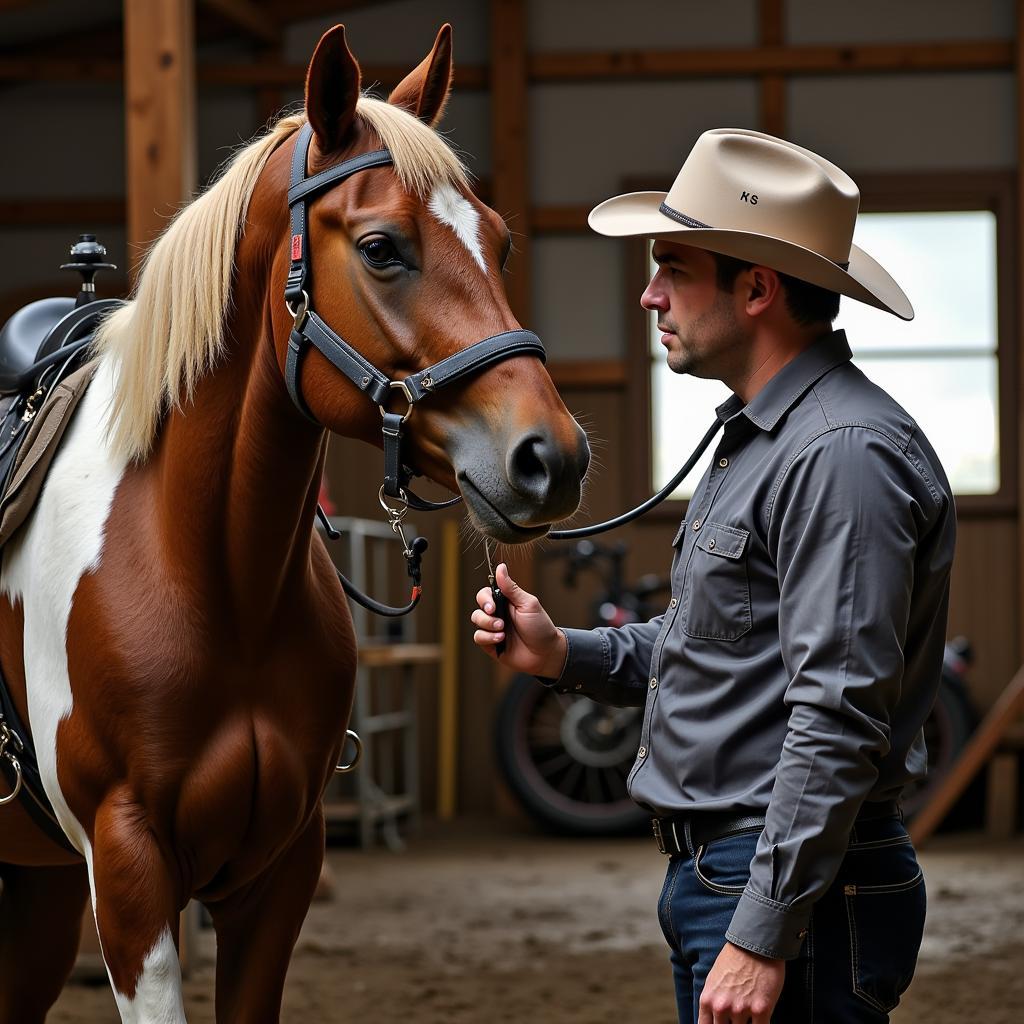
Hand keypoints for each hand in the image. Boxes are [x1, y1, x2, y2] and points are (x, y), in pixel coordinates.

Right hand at [471, 563, 566, 677]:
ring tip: (502, 632)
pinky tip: (501, 640)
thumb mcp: (528, 604)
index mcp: (506, 602)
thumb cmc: (540, 627)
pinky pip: (478, 637)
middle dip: (485, 615)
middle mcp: (498, 614)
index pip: (486, 594)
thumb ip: (511, 588)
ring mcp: (494, 629)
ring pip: (476, 622)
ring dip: (488, 626)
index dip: (485, 599)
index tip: (492, 606)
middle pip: (478, 607)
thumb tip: (501, 567)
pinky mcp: (491, 644)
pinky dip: (487, 638)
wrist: (545, 653)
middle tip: (499, 621)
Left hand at [698, 942, 784, 1023]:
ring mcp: (741, 1010)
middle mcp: (722, 1007)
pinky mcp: (761, 1010)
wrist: (755, 944)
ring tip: (748, 1013)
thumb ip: (711, 1002)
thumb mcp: (713, 979)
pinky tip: (760, 1018)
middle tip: (735, 1018)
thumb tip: (712, 1020)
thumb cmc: (733, 960)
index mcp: (708, 1000)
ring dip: (745, 1023)